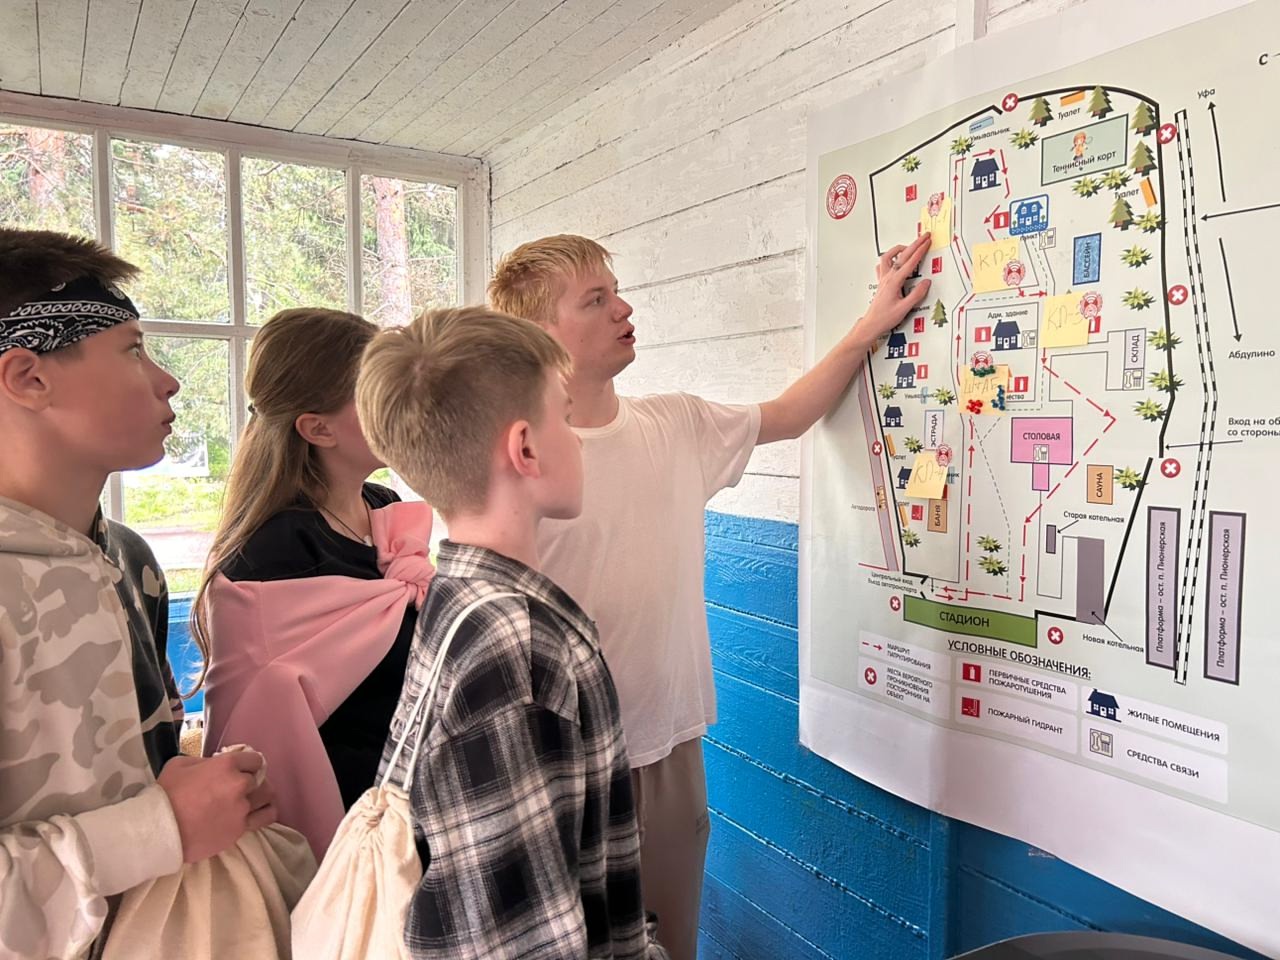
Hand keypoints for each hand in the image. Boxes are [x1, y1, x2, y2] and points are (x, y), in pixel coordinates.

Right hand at [157, 750, 277, 863]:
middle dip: (253, 780)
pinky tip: (258, 813)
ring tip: (251, 799)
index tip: (241, 769)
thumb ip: (205, 761)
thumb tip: (215, 765)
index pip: (254, 759)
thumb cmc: (165, 795)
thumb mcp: (181, 764)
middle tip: (242, 787)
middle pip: (261, 778)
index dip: (248, 764)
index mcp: (227, 765)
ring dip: (261, 796)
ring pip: (268, 796)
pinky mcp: (241, 829)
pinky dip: (266, 813)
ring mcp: (242, 808)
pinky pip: (266, 817)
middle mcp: (240, 784)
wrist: (158, 831)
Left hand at [853, 233, 933, 342]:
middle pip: (902, 255)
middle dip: (914, 244)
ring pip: (888, 257)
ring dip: (899, 249)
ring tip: (908, 245)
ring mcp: (883, 279)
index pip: (910, 262)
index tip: (927, 242)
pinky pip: (883, 266)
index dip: (920, 250)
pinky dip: (889, 260)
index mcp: (894, 282)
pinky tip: (894, 260)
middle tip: (924, 237)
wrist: (872, 324)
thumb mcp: (905, 308)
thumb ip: (917, 294)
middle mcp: (887, 278)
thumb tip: (926, 283)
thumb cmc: (885, 318)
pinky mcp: (881, 282)